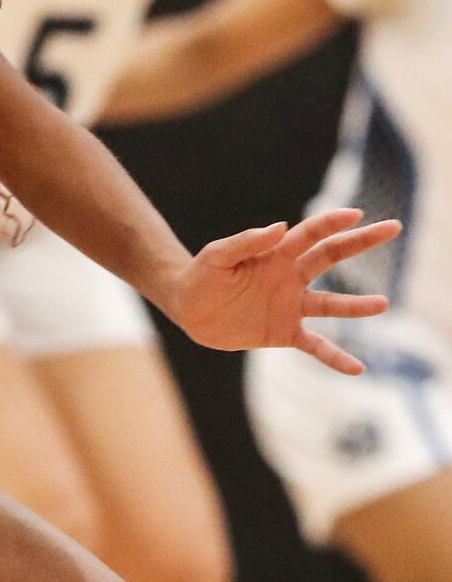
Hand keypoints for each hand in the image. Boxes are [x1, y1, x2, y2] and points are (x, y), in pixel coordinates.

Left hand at [165, 208, 401, 373]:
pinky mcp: (284, 332)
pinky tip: (357, 368)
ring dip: (356, 306)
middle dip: (361, 242)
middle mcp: (290, 278)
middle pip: (331, 257)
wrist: (187, 308)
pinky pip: (316, 345)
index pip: (309, 235)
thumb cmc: (200, 275)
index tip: (357, 214)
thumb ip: (246, 242)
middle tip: (394, 228)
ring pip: (331, 305)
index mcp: (275, 254)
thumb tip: (280, 226)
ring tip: (383, 304)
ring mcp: (291, 305)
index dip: (331, 223)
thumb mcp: (217, 256)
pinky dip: (335, 357)